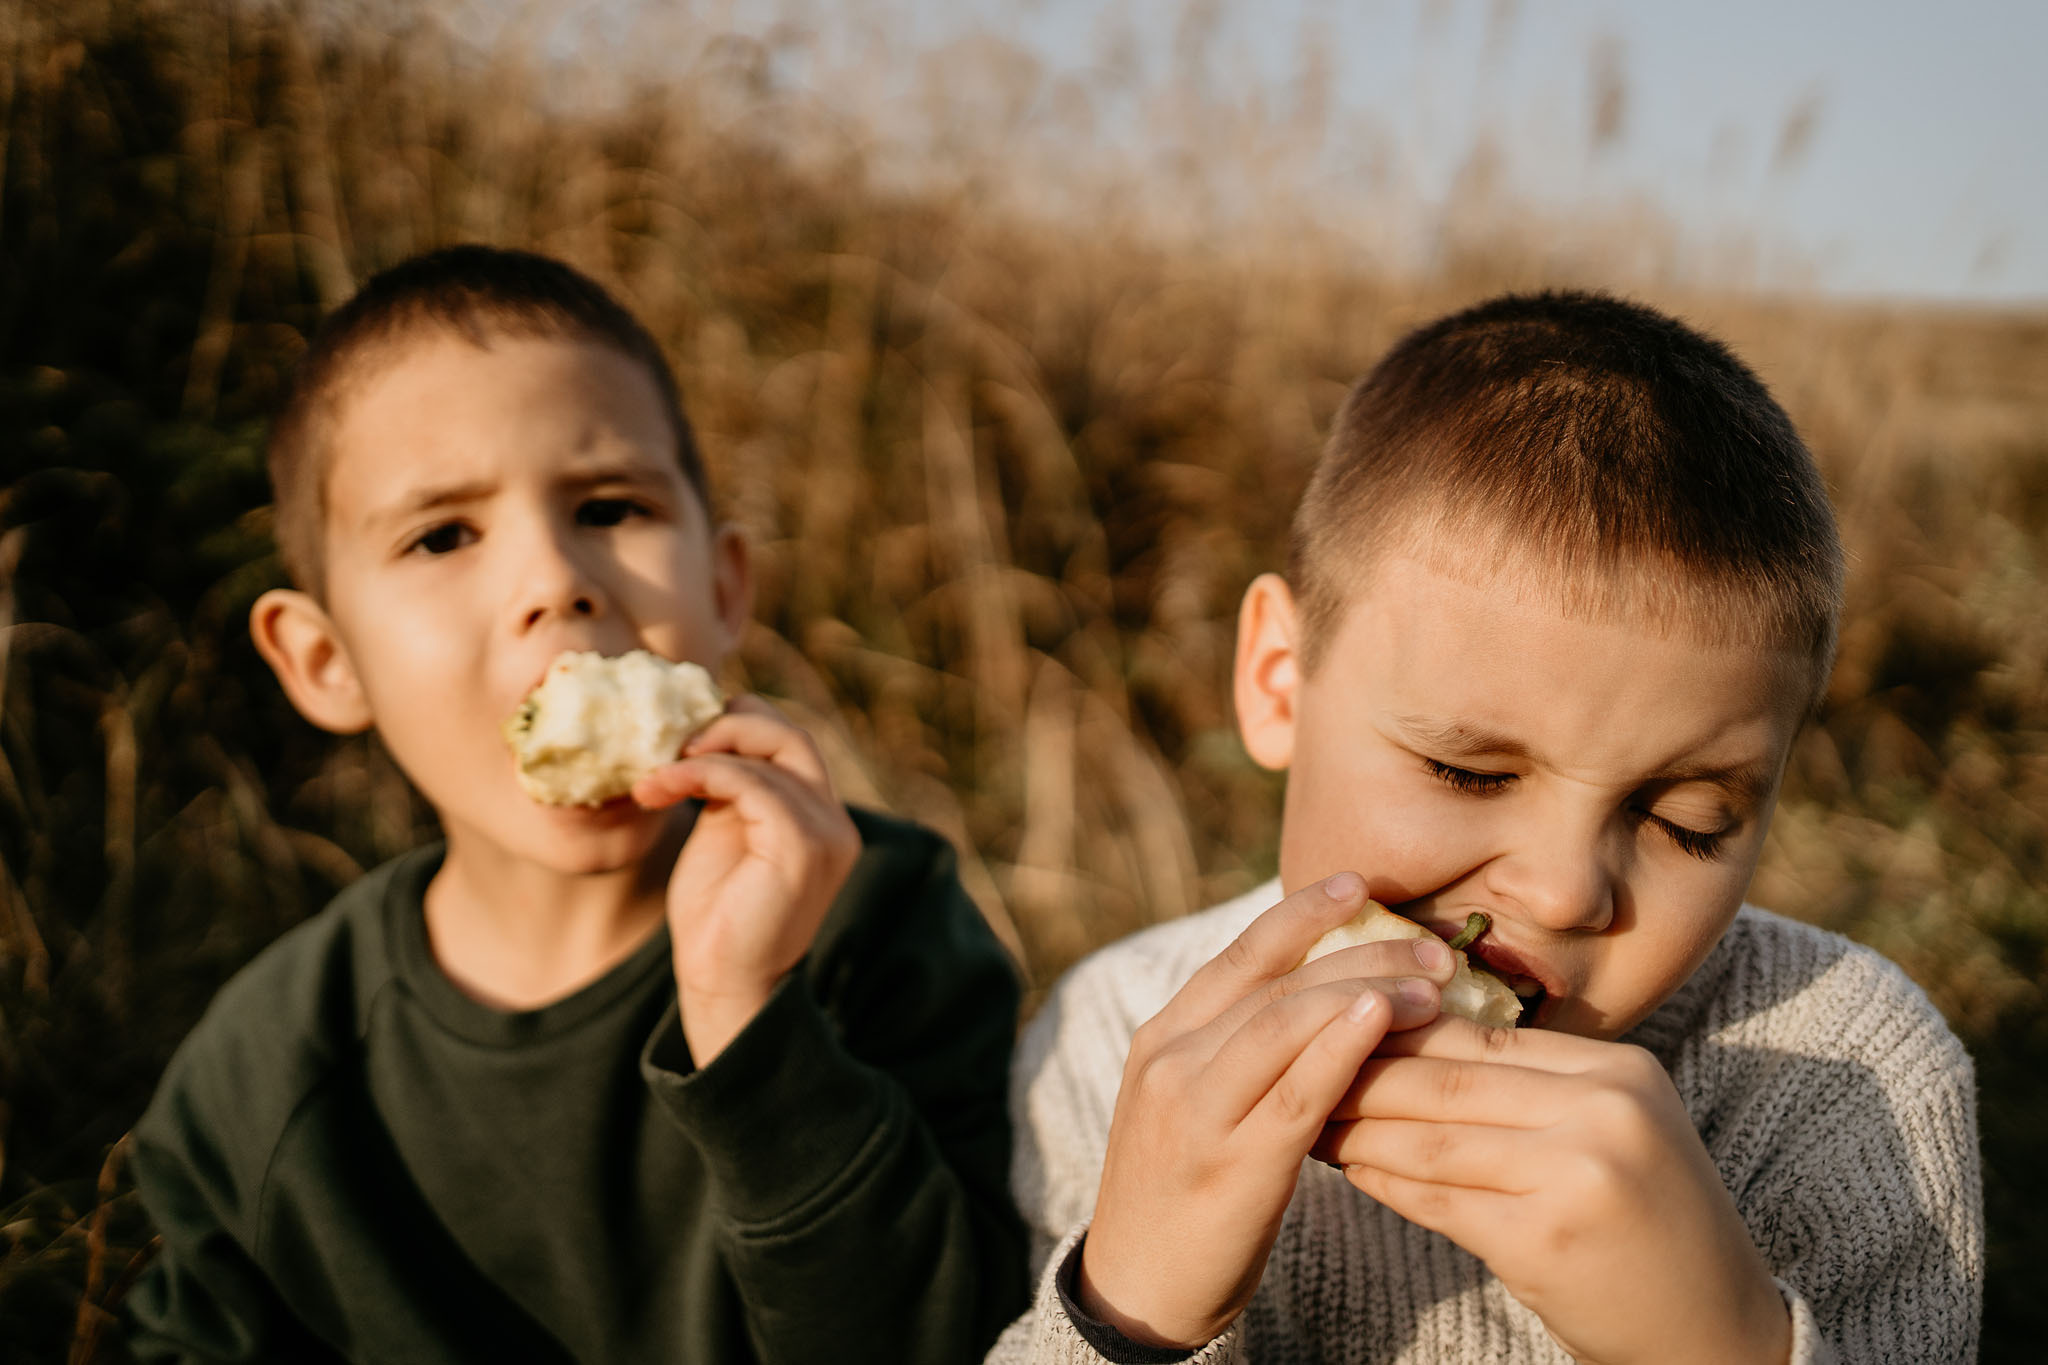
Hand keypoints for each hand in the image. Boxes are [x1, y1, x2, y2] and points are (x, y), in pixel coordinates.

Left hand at [632, 695, 860, 1065]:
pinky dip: (700, 773)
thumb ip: (730, 790)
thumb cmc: (717, 920)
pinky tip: (660, 787)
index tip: (683, 738)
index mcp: (819, 819)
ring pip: (772, 751)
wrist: (724, 986)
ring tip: (653, 775)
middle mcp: (834, 821)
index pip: (790, 743)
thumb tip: (704, 737)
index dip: (740, 725)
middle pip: (791, 735)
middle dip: (728, 725)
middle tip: (671, 743)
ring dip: (701, 752)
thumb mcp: (723, 834)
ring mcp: (825, 833)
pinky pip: (752, 782)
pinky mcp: (801, 846)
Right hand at [1076, 873, 1457, 1348]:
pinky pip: (1295, 1090)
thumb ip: (1239, 1047)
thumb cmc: (1184, 1190)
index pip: (1240, 955)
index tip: (1358, 886)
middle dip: (1358, 951)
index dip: (1301, 914)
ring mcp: (1195, 1110)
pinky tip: (1383, 1019)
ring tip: (1430, 983)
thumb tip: (1324, 994)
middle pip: (1274, 981)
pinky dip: (1342, 1045)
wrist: (1136, 1287)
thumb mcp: (1193, 1101)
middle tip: (1431, 946)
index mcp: (1163, 1036)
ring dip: (1364, 989)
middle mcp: (1171, 1060)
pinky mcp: (1232, 1163)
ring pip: (1284, 1022)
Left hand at [1316, 1021, 1791, 1364]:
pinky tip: (1345, 1169)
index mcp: (1617, 1068)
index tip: (1332, 1024)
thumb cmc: (1646, 1227)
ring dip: (1356, 1129)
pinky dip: (1382, 1181)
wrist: (1715, 1333)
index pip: (1479, 1030)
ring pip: (1430, 1137)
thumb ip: (1524, 1086)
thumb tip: (1399, 1041)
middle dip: (1360, 1072)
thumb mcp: (1608, 1130)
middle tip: (1292, 1065)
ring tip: (1304, 1117)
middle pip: (1448, 1076)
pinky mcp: (1544, 1238)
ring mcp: (1577, 1172)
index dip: (1396, 1028)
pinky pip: (1436, 1198)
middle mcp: (1604, 1108)